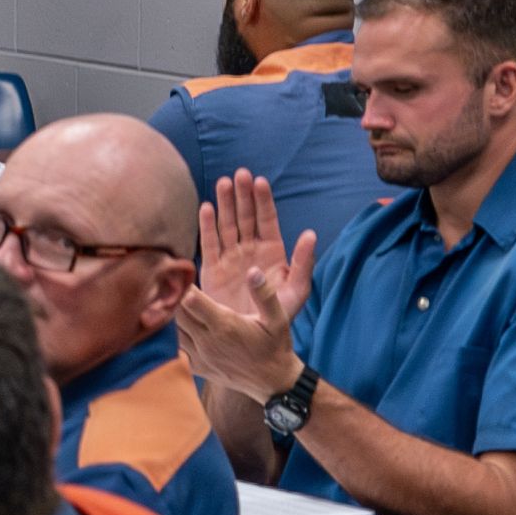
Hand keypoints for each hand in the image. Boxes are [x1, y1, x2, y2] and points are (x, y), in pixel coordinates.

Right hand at [172, 170, 314, 402]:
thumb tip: (310, 234)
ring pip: (227, 225)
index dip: (263, 201)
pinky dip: (207, 225)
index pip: (266, 220)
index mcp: (272, 252)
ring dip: (225, 204)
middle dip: (243, 195)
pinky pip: (209, 243)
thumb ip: (303, 263)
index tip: (259, 182)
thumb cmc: (277, 317)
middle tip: (239, 175)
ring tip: (223, 183)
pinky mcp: (212, 269)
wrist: (250, 340)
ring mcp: (230, 258)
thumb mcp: (296, 291)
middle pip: (246, 217)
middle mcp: (250, 251)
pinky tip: (205, 207)